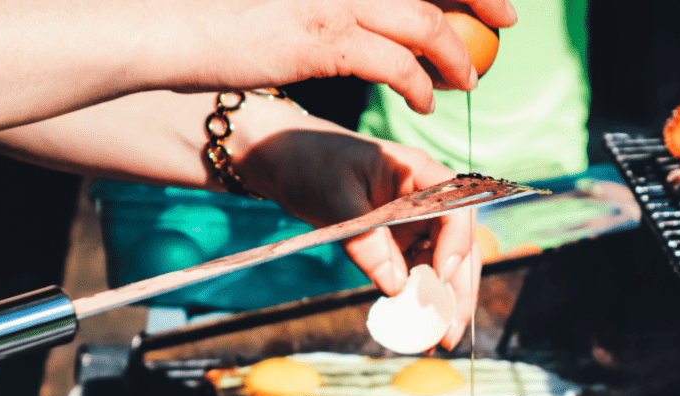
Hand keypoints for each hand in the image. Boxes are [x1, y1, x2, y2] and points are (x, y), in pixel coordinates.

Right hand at [0, 0, 516, 131]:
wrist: (173, 28)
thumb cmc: (228, 12)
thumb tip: (378, 8)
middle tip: (507, 21)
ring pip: (424, 22)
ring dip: (455, 54)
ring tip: (465, 79)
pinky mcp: (322, 39)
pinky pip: (394, 63)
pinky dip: (419, 83)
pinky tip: (424, 101)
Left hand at [239, 107, 481, 348]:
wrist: (285, 158)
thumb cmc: (311, 162)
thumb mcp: (335, 199)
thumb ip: (366, 240)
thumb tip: (396, 288)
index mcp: (421, 174)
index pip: (457, 210)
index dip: (455, 245)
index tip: (440, 277)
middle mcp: (428, 199)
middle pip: (460, 246)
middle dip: (459, 291)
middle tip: (449, 332)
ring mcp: (417, 222)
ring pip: (445, 265)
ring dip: (444, 302)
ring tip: (438, 340)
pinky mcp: (401, 240)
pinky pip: (419, 272)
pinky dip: (419, 298)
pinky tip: (415, 324)